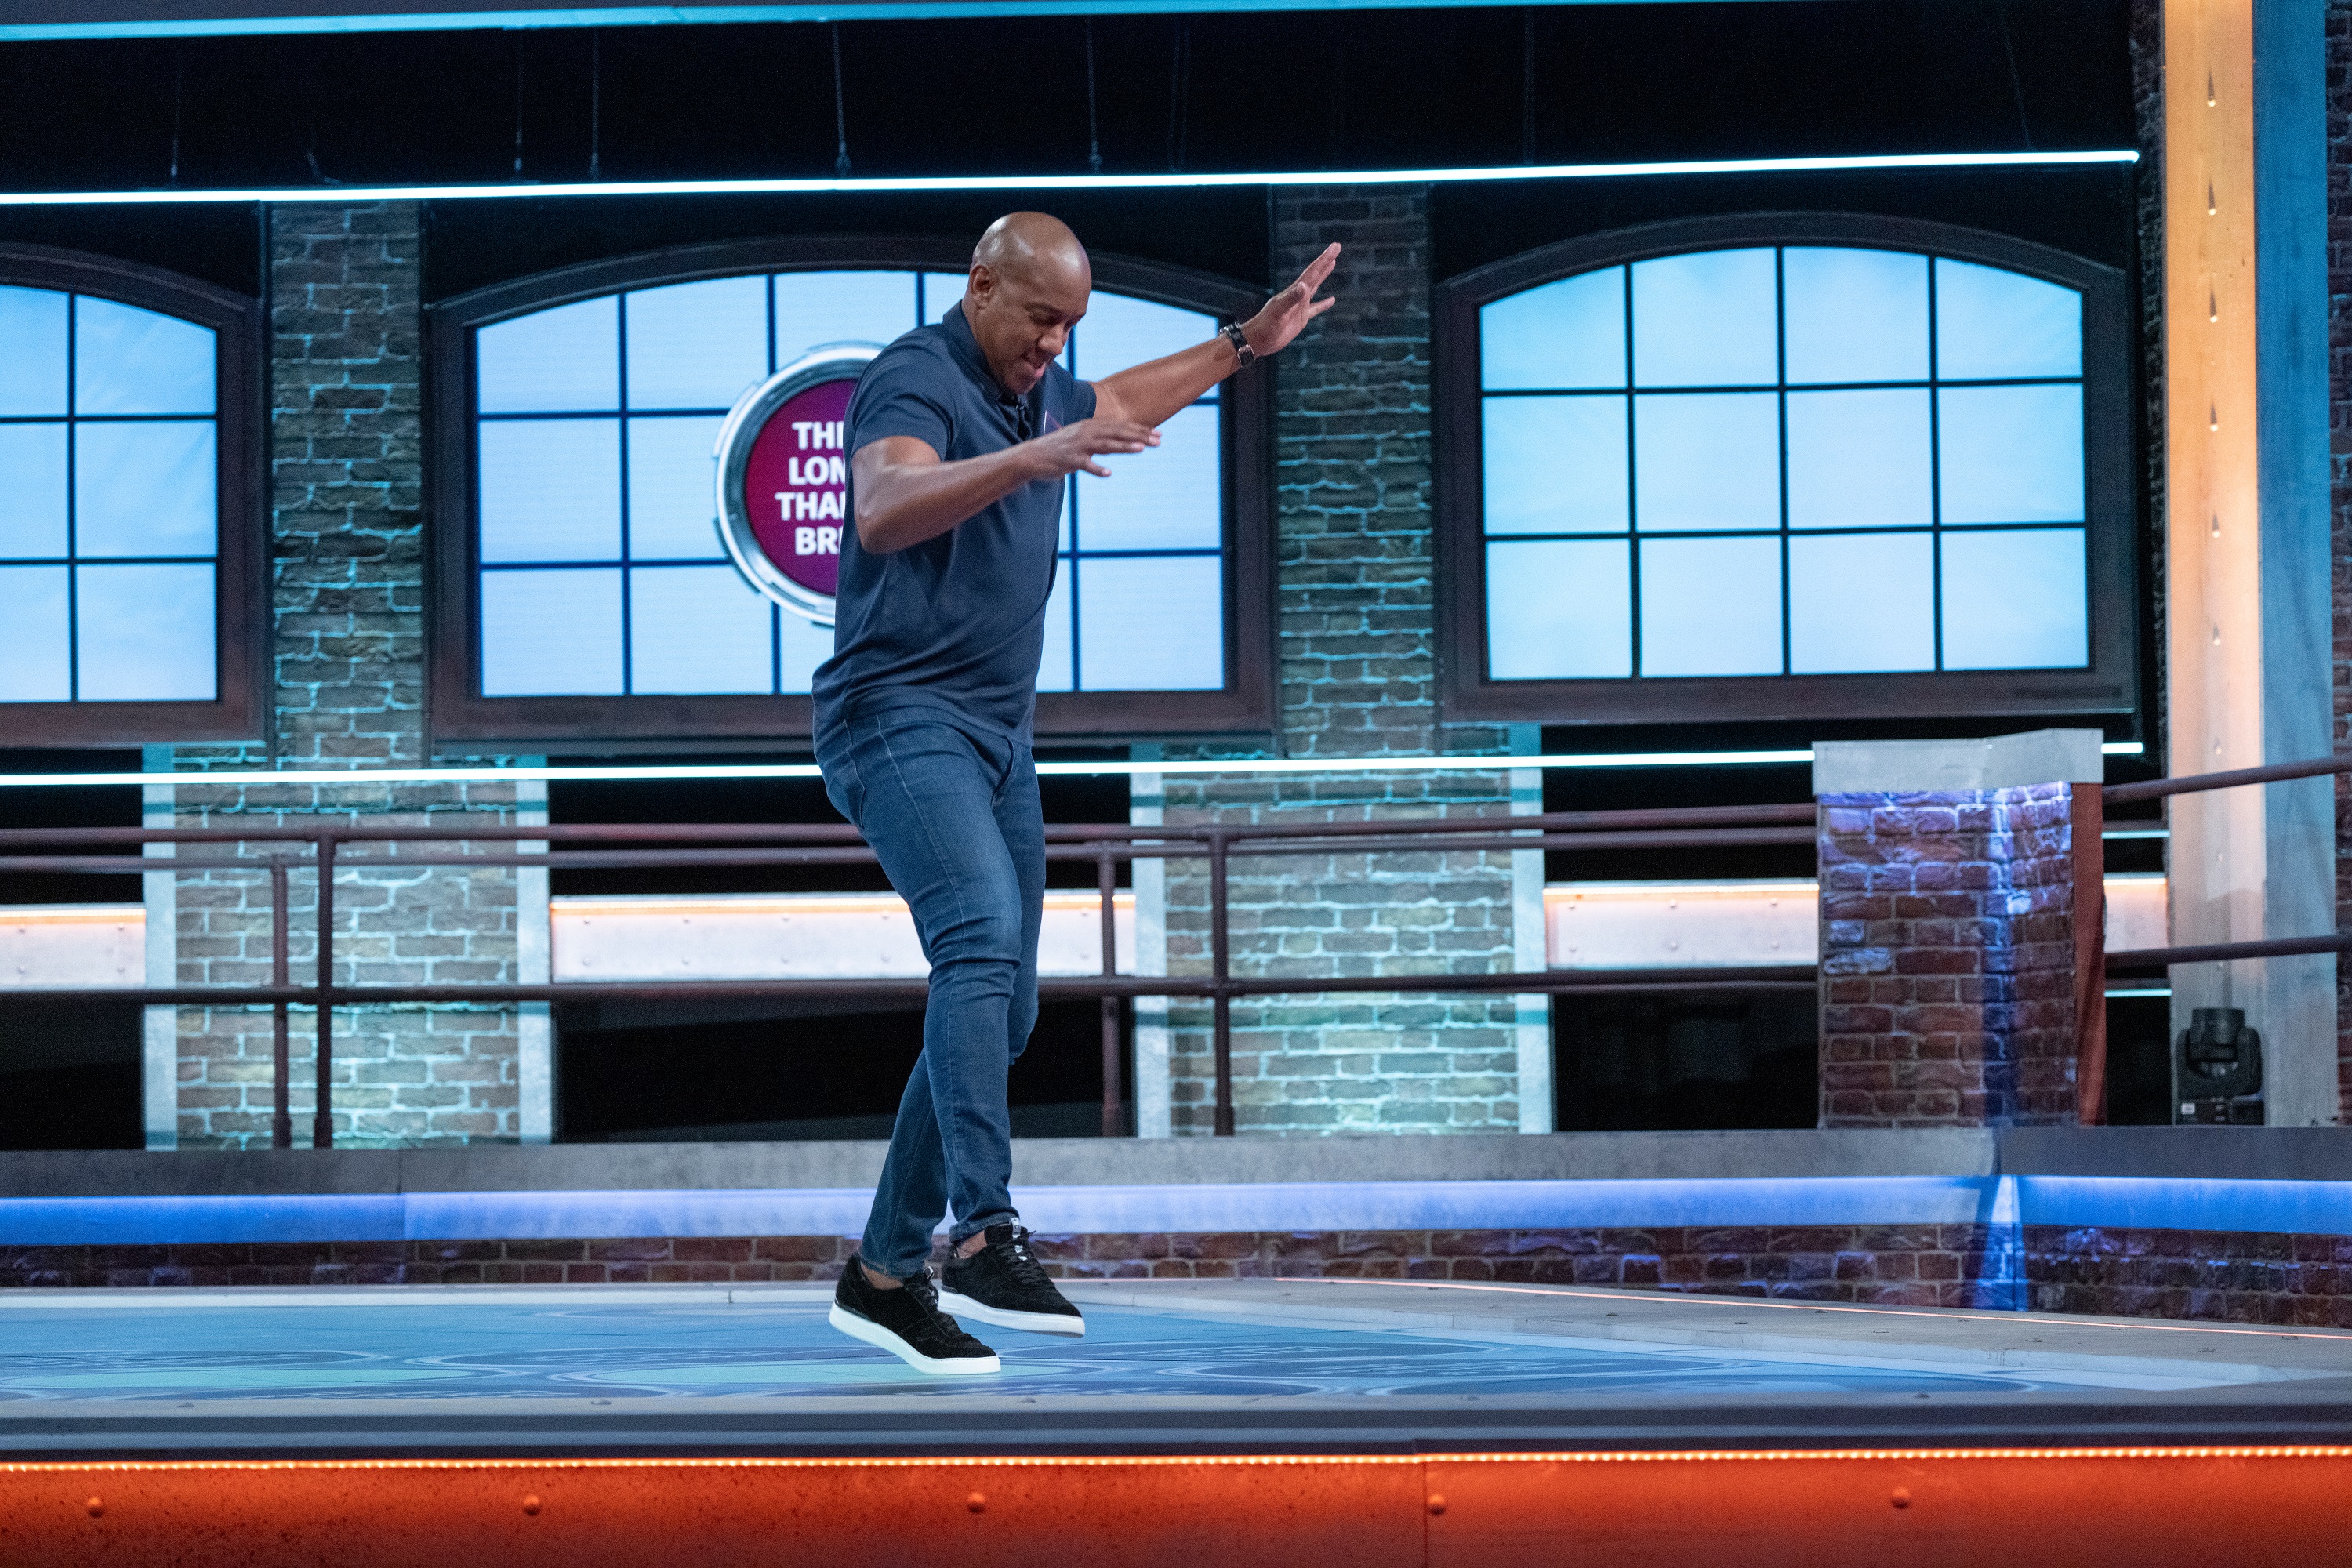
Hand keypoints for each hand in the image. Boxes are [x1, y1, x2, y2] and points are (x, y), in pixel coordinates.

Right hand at [1027, 416, 1160, 478]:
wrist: (1031, 457)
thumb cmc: (1061, 450)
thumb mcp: (1083, 439)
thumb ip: (1102, 439)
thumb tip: (1123, 441)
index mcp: (1091, 426)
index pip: (1120, 426)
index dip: (1140, 430)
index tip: (1159, 434)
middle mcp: (1086, 432)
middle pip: (1117, 433)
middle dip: (1139, 436)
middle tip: (1158, 441)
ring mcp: (1077, 446)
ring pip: (1105, 445)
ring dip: (1123, 446)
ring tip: (1140, 449)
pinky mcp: (1068, 460)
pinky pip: (1084, 464)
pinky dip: (1096, 469)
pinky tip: (1108, 473)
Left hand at [1242, 242, 1339, 357]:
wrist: (1257, 340)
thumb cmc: (1266, 326)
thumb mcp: (1279, 311)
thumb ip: (1292, 298)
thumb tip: (1304, 286)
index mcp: (1294, 291)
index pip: (1312, 272)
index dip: (1324, 259)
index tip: (1335, 247)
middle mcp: (1298, 295)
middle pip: (1315, 275)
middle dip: (1325, 261)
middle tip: (1336, 248)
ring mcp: (1299, 306)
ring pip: (1315, 287)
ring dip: (1323, 275)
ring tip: (1332, 264)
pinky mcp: (1300, 318)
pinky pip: (1315, 308)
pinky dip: (1323, 304)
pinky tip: (1331, 300)